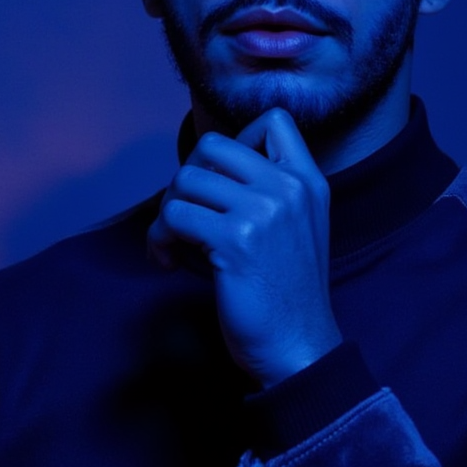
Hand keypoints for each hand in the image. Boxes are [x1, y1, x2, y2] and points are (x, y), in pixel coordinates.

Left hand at [147, 108, 342, 386]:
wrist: (299, 346)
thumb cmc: (287, 292)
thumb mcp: (297, 226)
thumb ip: (267, 191)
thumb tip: (203, 170)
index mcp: (308, 181)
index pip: (275, 120)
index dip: (236, 140)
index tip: (221, 180)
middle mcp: (289, 187)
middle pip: (213, 145)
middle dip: (188, 178)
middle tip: (185, 214)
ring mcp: (263, 211)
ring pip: (185, 179)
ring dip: (167, 212)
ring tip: (172, 242)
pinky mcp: (234, 240)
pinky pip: (173, 216)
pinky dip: (158, 238)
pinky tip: (165, 260)